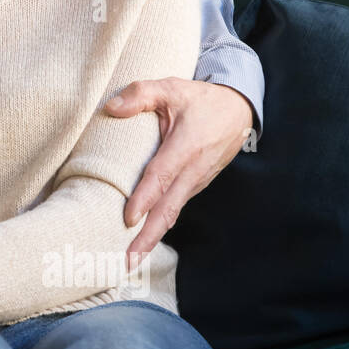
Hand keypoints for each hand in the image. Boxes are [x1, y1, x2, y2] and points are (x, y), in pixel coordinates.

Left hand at [104, 78, 253, 263]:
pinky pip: (176, 207)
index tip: (128, 219)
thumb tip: (110, 108)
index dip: (145, 198)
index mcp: (187, 146)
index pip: (161, 176)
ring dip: (153, 236)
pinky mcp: (196, 185)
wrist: (238, 110)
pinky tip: (144, 238)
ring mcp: (197, 181)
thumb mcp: (171, 87)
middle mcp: (194, 170)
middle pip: (168, 208)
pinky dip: (161, 225)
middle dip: (148, 237)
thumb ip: (140, 94)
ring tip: (130, 259)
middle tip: (128, 261)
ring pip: (173, 212)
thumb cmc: (200, 99)